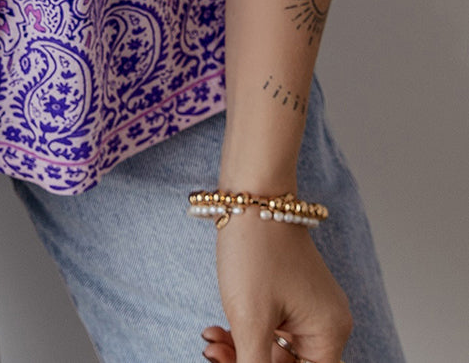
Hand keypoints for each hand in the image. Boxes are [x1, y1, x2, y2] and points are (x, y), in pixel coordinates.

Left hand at [201, 215, 351, 362]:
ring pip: (275, 351)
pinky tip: (216, 330)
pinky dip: (245, 332)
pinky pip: (271, 329)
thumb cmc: (255, 250)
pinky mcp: (290, 294)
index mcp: (330, 333)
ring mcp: (309, 307)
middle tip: (212, 357)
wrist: (250, 194)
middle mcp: (327, 323)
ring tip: (210, 342)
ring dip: (241, 351)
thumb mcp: (250, 320)